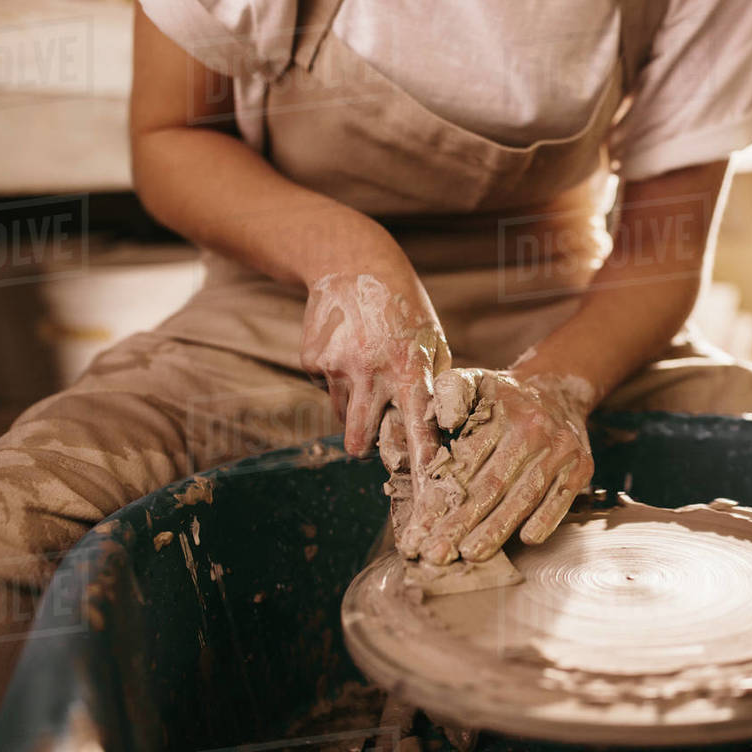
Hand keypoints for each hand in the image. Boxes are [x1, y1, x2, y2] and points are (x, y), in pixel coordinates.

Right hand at [300, 272, 450, 479]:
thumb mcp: (432, 340)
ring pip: (343, 416)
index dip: (422, 460)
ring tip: (366, 371)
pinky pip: (326, 391)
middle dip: (366, 450)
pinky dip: (337, 382)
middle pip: (360, 440)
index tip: (426, 488)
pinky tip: (346, 350)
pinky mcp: (311, 361)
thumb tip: (440, 430)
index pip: (418, 426)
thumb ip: (436, 384)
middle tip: (373, 444)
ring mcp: (337, 367)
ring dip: (354, 408)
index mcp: (410, 367)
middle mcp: (372, 371)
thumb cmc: (404, 309)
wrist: (352, 263)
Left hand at [399, 368, 595, 563]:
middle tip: (436, 554)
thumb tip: (446, 421)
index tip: (417, 530)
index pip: (464, 460)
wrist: (558, 388)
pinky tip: (526, 540)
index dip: (438, 497)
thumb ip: (450, 393)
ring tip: (472, 554)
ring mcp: (560, 449)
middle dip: (461, 522)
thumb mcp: (473, 380)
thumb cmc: (502, 397)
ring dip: (498, 528)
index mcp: (498, 411)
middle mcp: (532, 430)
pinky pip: (562, 497)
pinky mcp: (581, 465)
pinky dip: (546, 518)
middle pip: (491, 484)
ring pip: (524, 495)